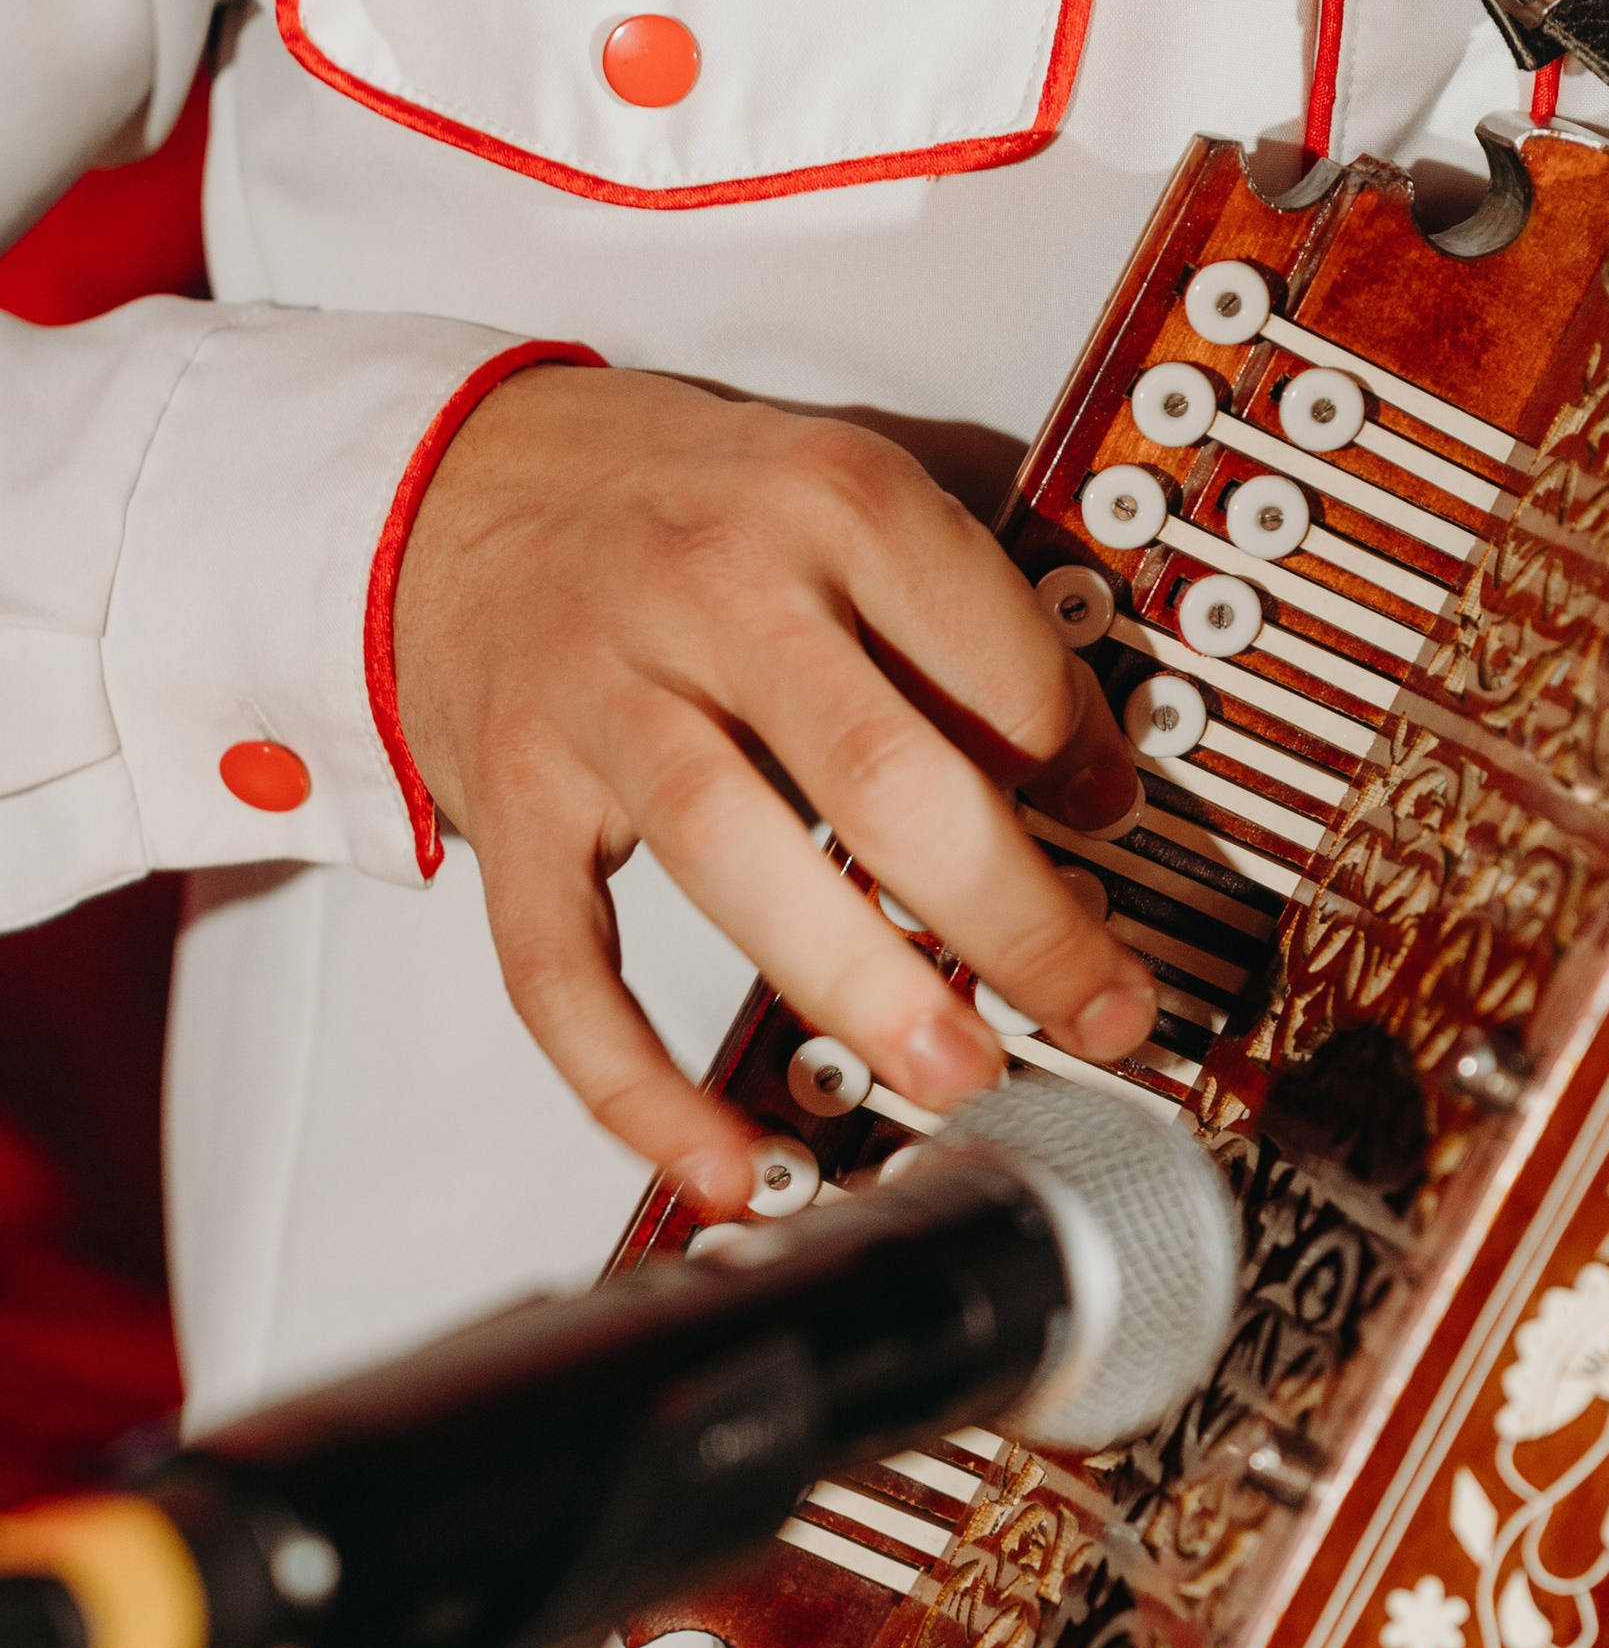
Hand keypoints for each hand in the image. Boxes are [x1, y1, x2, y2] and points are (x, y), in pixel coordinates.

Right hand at [391, 365, 1150, 1208]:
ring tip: (959, 1077)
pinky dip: (637, 1084)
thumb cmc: (687, 508)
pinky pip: (562, 965)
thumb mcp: (843, 484)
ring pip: (733, 854)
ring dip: (862, 986)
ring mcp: (595, 698)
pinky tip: (728, 1164)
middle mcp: (710, 589)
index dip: (1073, 760)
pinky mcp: (508, 801)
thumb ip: (970, 605)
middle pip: (879, 772)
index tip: (1111, 829)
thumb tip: (1101, 776)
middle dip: (1011, 918)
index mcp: (827, 497)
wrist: (456, 483)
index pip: (988, 655)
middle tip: (1098, 1016)